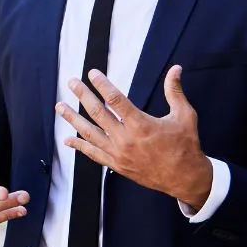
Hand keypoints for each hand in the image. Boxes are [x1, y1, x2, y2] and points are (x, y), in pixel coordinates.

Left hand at [56, 66, 212, 209]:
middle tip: (71, 82)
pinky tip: (68, 139)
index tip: (92, 73)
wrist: (185, 178)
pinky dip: (79, 146)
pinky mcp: (117, 165)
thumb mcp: (184, 116)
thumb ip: (174, 91)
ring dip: (73, 119)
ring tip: (60, 106)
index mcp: (141, 125)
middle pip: (97, 113)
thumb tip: (175, 68)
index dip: (102, 85)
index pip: (115, 100)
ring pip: (89, 133)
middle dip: (82, 95)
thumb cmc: (185, 146)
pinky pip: (93, 154)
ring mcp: (119, 153)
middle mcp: (126, 139)